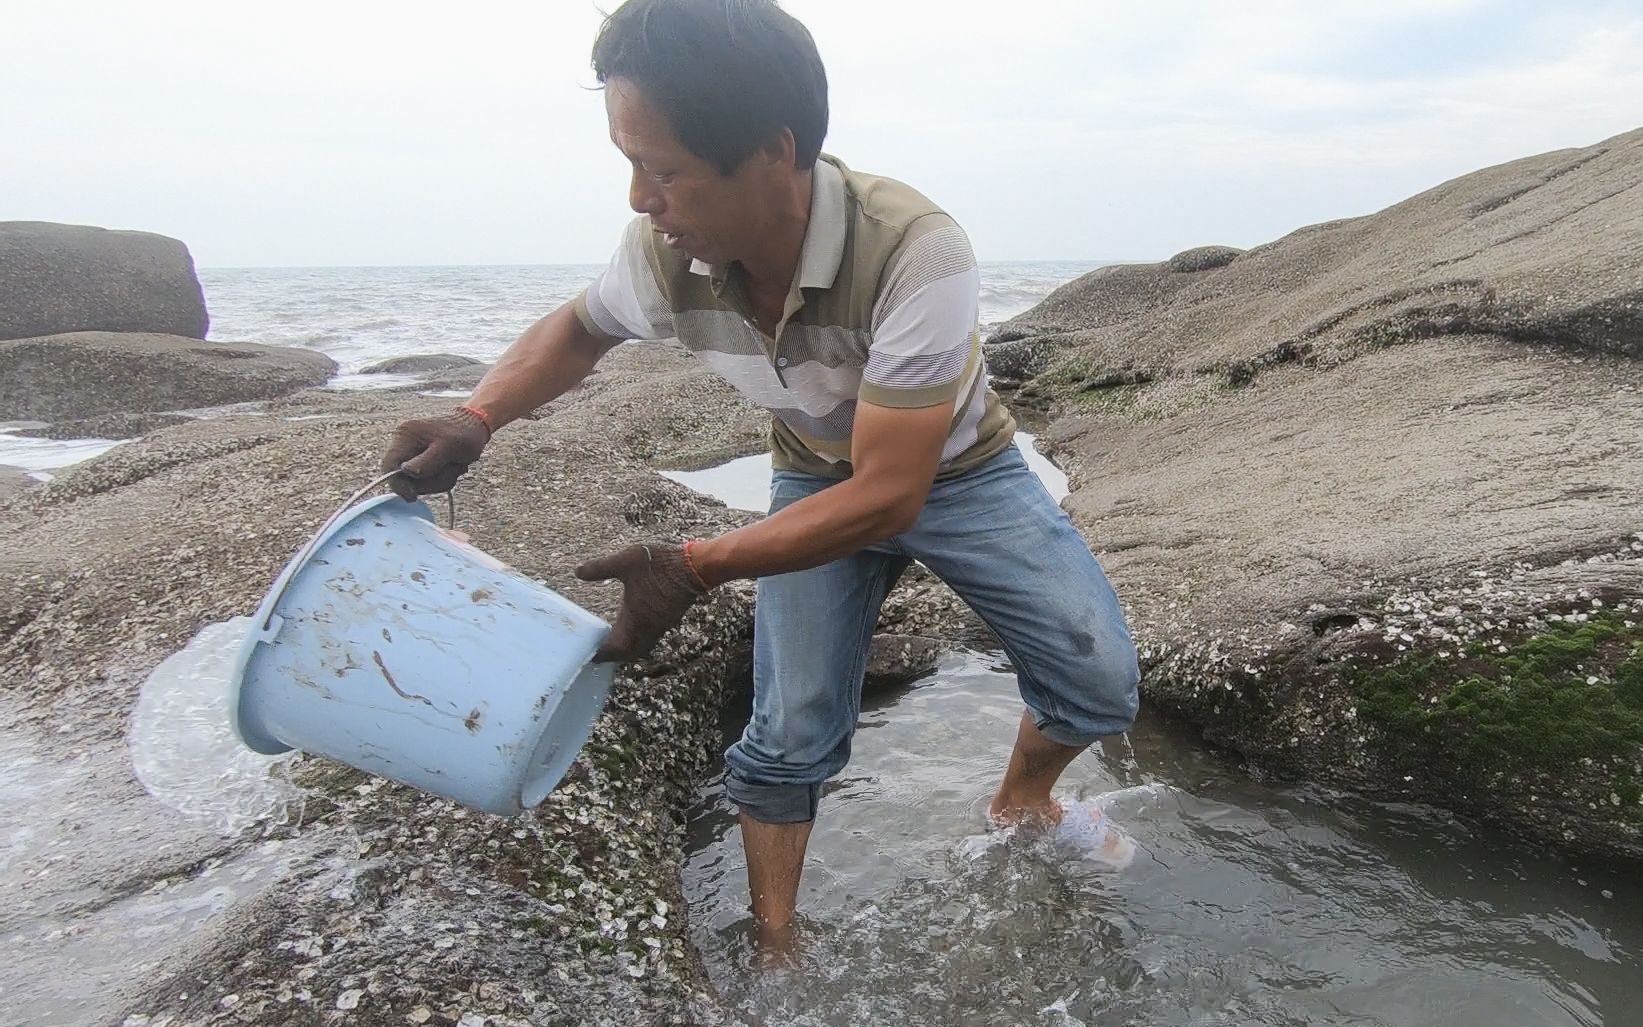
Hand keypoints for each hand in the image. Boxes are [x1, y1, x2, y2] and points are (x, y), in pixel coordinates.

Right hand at [379, 408, 489, 500]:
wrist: (475, 427)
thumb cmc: (464, 434)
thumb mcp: (449, 447)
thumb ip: (427, 461)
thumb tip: (405, 472)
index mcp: (405, 436)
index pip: (388, 466)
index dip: (398, 485)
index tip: (414, 496)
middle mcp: (403, 444)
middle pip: (403, 478)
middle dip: (429, 481)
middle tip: (450, 469)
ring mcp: (412, 453)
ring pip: (417, 482)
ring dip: (439, 480)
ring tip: (454, 465)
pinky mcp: (421, 461)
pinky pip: (426, 481)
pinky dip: (441, 479)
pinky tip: (452, 467)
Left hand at [574, 543, 709, 661]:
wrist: (695, 566)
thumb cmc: (660, 565)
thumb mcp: (625, 561)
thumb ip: (600, 568)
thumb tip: (577, 572)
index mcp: (635, 620)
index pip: (616, 648)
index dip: (602, 654)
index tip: (590, 655)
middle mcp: (648, 628)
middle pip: (629, 653)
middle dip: (614, 655)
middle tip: (599, 652)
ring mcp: (660, 625)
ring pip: (641, 646)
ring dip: (627, 648)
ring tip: (613, 642)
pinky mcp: (668, 618)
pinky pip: (650, 637)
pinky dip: (638, 639)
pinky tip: (632, 626)